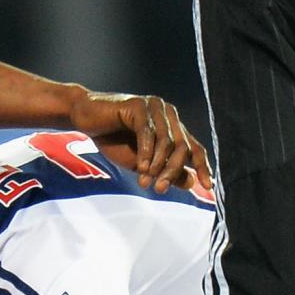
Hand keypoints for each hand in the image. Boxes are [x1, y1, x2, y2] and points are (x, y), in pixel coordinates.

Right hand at [68, 92, 209, 194]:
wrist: (86, 119)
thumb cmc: (113, 139)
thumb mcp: (142, 164)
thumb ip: (165, 171)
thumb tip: (192, 183)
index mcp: (172, 126)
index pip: (194, 147)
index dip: (202, 167)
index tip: (208, 187)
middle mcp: (168, 114)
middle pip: (182, 146)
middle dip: (173, 171)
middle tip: (161, 189)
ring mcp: (154, 107)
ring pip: (166, 141)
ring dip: (157, 165)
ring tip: (145, 181)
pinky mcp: (138, 105)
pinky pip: (148, 132)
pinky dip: (146, 152)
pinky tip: (141, 168)